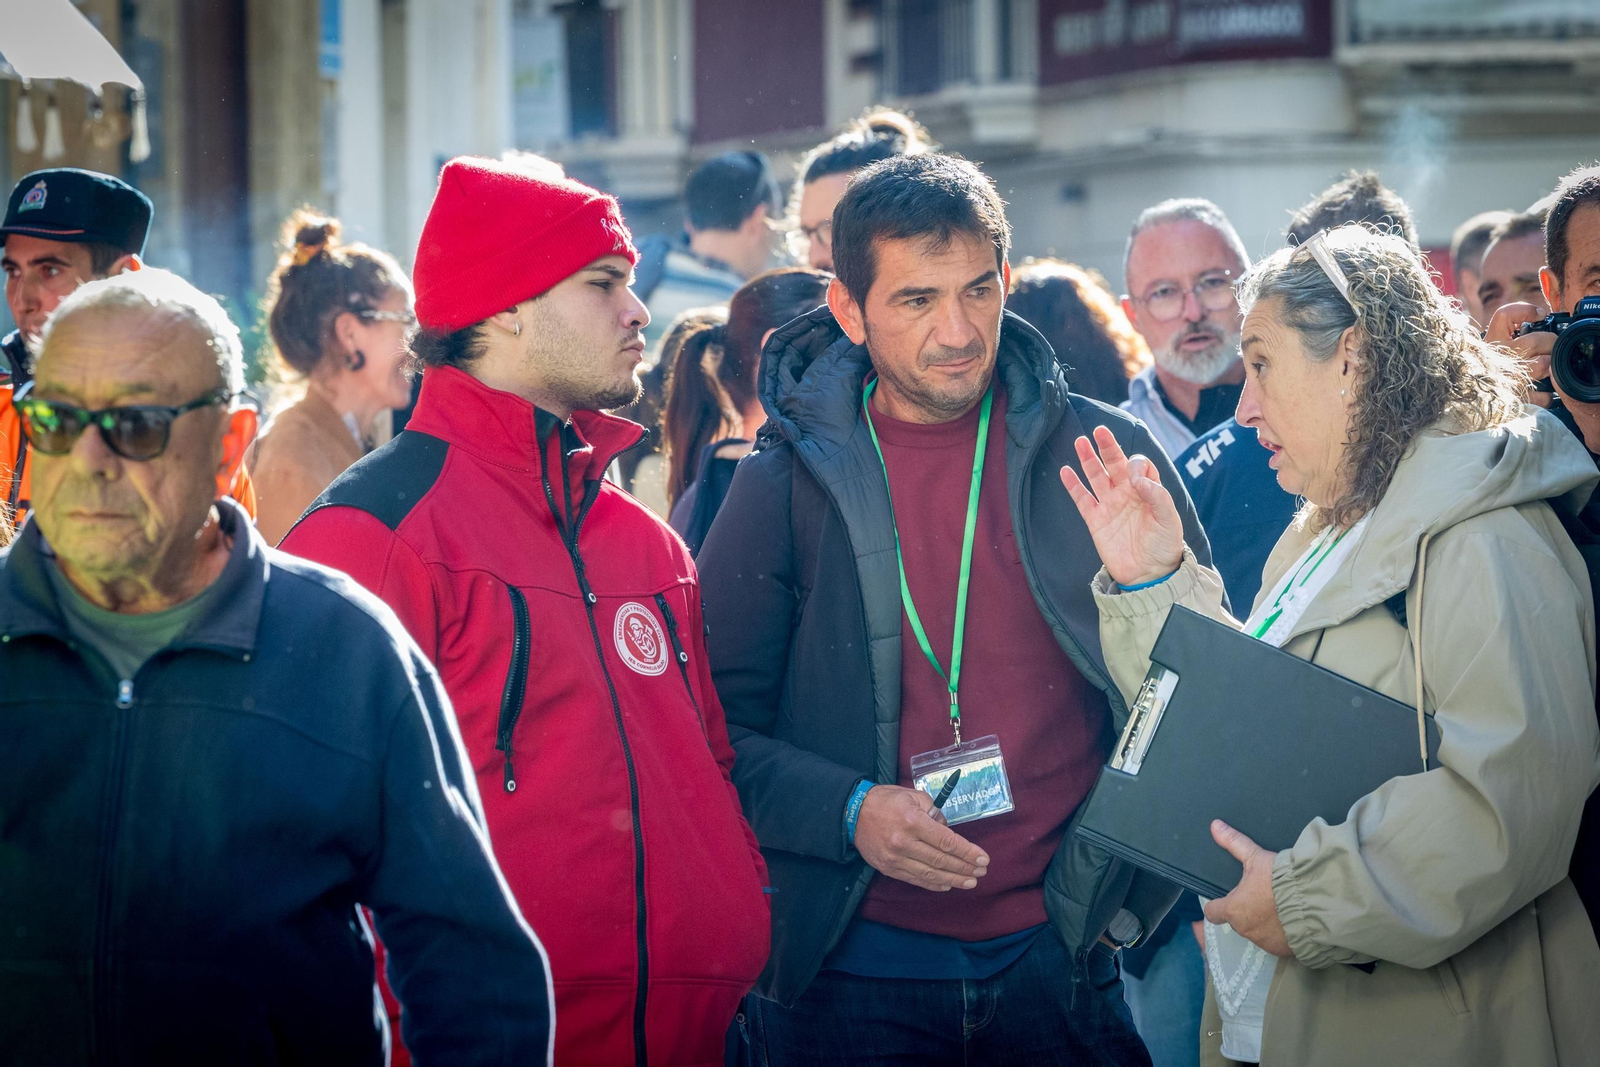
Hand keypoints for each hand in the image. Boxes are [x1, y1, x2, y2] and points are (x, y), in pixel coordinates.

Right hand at [853, 785, 988, 891]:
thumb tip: (947, 829)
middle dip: (965, 868)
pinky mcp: (889, 869)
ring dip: (953, 879)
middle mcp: (904, 842)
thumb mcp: (912, 796)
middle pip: (941, 860)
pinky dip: (933, 884)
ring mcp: (895, 858)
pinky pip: (915, 879)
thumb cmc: (886, 800)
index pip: (946, 841)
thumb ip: (933, 811)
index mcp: (913, 821)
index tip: (983, 859)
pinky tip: (947, 885)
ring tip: (970, 882)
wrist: (853, 813)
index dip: (967, 852)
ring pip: (930, 874)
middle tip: (981, 872)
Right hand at [1059, 425, 1184, 586]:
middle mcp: (1126, 494)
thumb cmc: (1164, 546)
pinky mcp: (1095, 521)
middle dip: (1108, 447)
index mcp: (1147, 490)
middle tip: (1099, 430)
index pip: (1139, 465)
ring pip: (1096, 476)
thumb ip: (1157, 494)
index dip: (1136, 465)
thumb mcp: (1169, 519)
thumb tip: (1136, 477)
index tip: (1135, 479)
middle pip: (1115, 463)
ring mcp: (1109, 506)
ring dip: (1088, 459)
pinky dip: (1073, 486)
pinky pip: (1082, 499)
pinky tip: (1066, 471)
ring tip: (1080, 441)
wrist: (1149, 574)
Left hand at [1201, 820, 1291, 956]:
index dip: (1218, 905)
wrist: (1317, 901)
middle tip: (1261, 896)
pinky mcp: (1283, 951)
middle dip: (1247, 910)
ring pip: (1257, 932)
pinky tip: (1291, 919)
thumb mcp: (1256, 857)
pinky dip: (1281, 933)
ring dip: (1264, 922)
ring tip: (1279, 906)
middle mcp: (1245, 929)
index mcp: (1233, 909)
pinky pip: (1277, 942)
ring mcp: (1264, 942)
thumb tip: (1215, 826)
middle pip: (1238, 921)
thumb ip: (1234, 843)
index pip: (1213, 913)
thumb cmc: (1281, 879)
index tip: (1225, 899)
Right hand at [1484, 301, 1553, 408]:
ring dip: (1549, 367)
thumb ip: (1502, 334)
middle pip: (1536, 340)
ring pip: (1544, 365)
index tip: (1539, 314)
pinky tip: (1540, 391)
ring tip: (1545, 368)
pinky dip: (1547, 394)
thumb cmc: (1477, 373)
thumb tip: (1535, 318)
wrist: (1460, 404)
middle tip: (1550, 345)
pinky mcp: (1515, 399)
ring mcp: (1507, 379)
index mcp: (1489, 343)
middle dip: (1550, 341)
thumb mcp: (1482, 349)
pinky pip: (1543, 395)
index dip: (1526, 310)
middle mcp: (1497, 359)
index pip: (1505, 315)